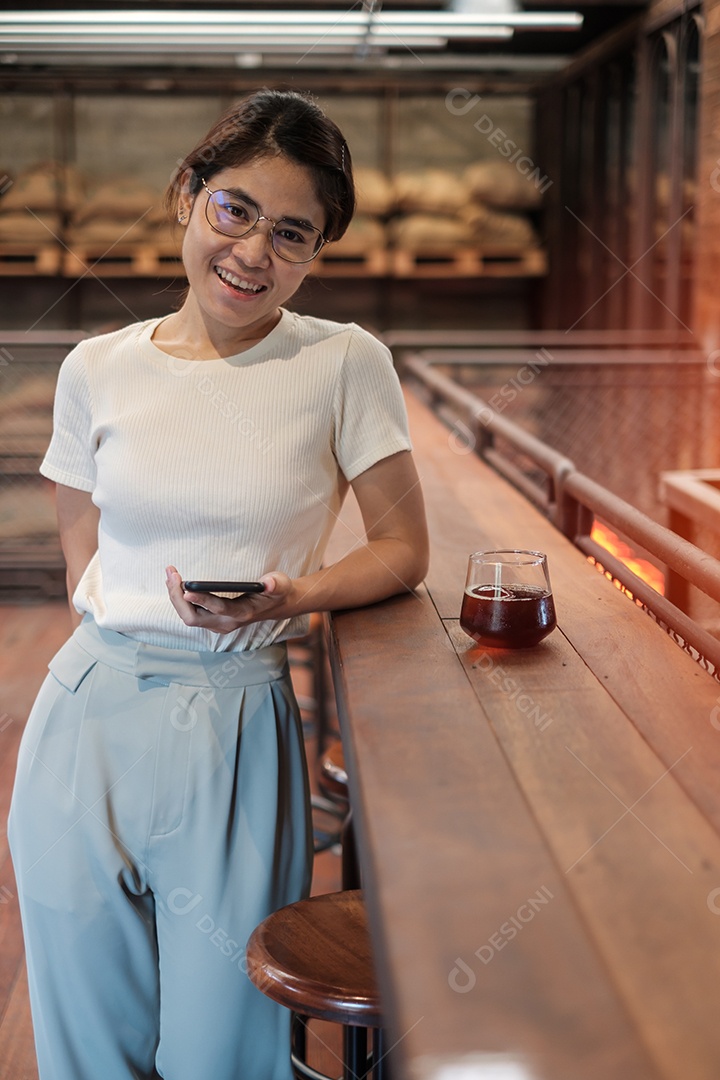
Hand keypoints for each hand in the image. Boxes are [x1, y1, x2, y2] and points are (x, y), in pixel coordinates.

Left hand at [165, 566, 294, 632]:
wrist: (277, 605)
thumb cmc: (277, 591)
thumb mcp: (281, 584)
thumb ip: (276, 584)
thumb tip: (268, 582)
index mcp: (242, 613)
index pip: (218, 608)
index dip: (201, 599)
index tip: (186, 588)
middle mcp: (227, 623)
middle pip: (194, 618)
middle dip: (178, 597)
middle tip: (171, 573)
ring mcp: (218, 624)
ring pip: (188, 617)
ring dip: (176, 597)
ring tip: (170, 574)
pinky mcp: (213, 621)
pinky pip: (190, 614)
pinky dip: (180, 599)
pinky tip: (176, 583)